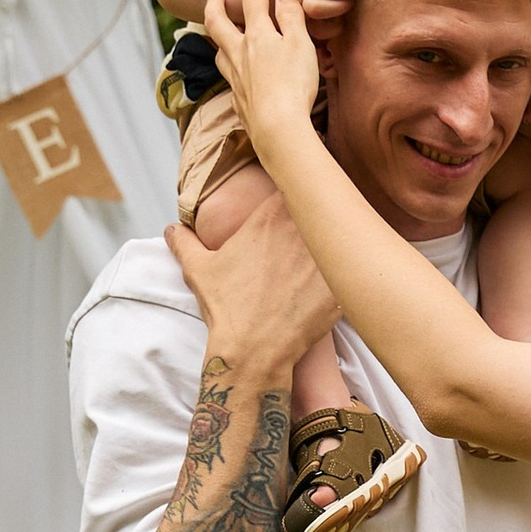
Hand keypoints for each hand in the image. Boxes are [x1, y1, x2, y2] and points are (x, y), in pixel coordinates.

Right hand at [166, 182, 337, 377]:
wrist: (255, 352)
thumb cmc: (229, 310)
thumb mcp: (198, 271)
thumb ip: (184, 242)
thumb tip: (172, 229)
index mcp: (271, 216)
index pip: (298, 179)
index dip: (304, 182)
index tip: (305, 191)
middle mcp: (302, 229)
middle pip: (329, 199)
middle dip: (330, 204)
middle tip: (332, 214)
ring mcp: (326, 255)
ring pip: (349, 229)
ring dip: (347, 234)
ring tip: (347, 243)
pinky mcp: (343, 283)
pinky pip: (358, 267)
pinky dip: (356, 269)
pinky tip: (353, 275)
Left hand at [204, 0, 323, 134]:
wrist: (278, 128)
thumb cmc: (294, 85)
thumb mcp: (301, 44)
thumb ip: (291, 16)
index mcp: (258, 35)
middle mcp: (239, 53)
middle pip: (217, 23)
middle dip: (213, 4)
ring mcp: (235, 77)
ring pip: (219, 52)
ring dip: (218, 38)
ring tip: (220, 34)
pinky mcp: (238, 100)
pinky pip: (229, 78)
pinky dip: (230, 69)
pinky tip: (237, 74)